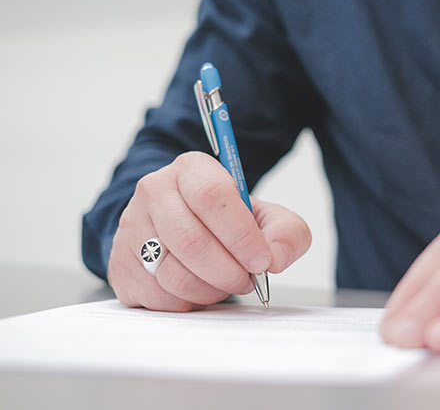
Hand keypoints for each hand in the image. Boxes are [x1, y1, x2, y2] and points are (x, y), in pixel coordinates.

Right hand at [108, 152, 311, 311]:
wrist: (183, 228)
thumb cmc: (226, 222)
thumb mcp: (265, 217)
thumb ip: (286, 231)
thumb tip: (276, 257)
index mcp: (191, 170)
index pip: (211, 196)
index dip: (241, 234)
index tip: (262, 260)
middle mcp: (154, 192)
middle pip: (191, 241)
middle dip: (229, 271)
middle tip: (247, 279)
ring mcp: (131, 229)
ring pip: (173, 274)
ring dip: (211, 290)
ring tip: (226, 282)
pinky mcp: (120, 265)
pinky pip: (158, 297)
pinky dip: (188, 302)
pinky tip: (200, 288)